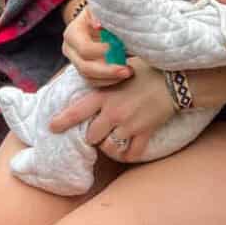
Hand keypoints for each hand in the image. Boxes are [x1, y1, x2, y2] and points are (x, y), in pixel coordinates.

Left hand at [49, 57, 175, 161]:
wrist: (173, 80)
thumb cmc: (145, 70)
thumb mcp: (118, 69)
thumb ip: (104, 79)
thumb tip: (91, 76)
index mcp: (104, 95)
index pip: (77, 111)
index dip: (62, 121)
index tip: (52, 128)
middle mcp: (113, 112)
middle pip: (92, 136)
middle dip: (92, 136)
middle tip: (97, 132)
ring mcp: (129, 124)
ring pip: (109, 147)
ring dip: (109, 146)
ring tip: (111, 140)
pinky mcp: (144, 133)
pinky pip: (132, 154)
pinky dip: (128, 155)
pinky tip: (127, 150)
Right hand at [62, 4, 131, 87]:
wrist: (96, 20)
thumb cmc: (100, 13)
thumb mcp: (98, 9)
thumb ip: (98, 15)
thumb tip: (98, 26)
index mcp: (72, 33)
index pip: (84, 48)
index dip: (101, 51)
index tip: (118, 48)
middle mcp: (70, 50)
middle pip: (85, 67)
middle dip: (108, 71)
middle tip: (127, 70)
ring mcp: (75, 62)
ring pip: (89, 78)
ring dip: (111, 78)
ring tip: (128, 72)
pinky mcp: (84, 71)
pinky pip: (94, 82)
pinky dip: (109, 81)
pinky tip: (122, 76)